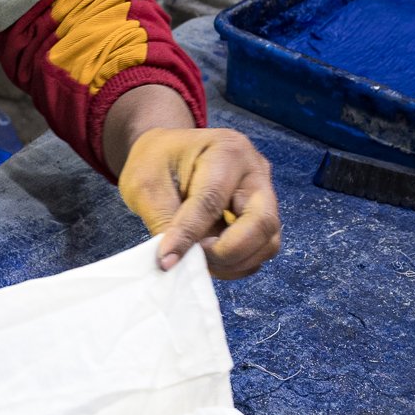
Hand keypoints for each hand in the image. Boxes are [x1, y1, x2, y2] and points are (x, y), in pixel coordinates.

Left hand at [117, 126, 281, 279]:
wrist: (170, 152)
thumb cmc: (157, 162)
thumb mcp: (146, 185)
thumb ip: (163, 221)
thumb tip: (175, 262)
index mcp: (226, 151)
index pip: (212, 200)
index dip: (189, 234)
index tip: (166, 259)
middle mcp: (256, 171)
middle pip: (262, 223)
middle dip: (227, 252)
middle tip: (194, 258)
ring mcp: (266, 194)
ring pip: (268, 242)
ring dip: (234, 262)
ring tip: (199, 259)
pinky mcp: (264, 215)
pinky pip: (262, 249)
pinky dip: (238, 264)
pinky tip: (211, 259)